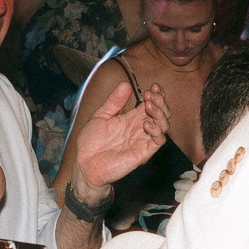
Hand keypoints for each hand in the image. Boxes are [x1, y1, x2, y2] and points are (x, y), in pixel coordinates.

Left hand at [71, 75, 168, 197]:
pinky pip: (158, 141)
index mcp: (132, 119)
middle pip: (161, 113)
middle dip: (160, 101)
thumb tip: (125, 84)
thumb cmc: (91, 144)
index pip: (152, 104)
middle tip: (151, 94)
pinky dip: (157, 131)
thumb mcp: (100, 116)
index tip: (153, 86)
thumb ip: (113, 102)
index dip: (156, 95)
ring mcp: (143, 140)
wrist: (85, 164)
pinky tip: (146, 124)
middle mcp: (140, 129)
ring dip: (160, 113)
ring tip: (149, 105)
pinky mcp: (143, 153)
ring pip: (164, 125)